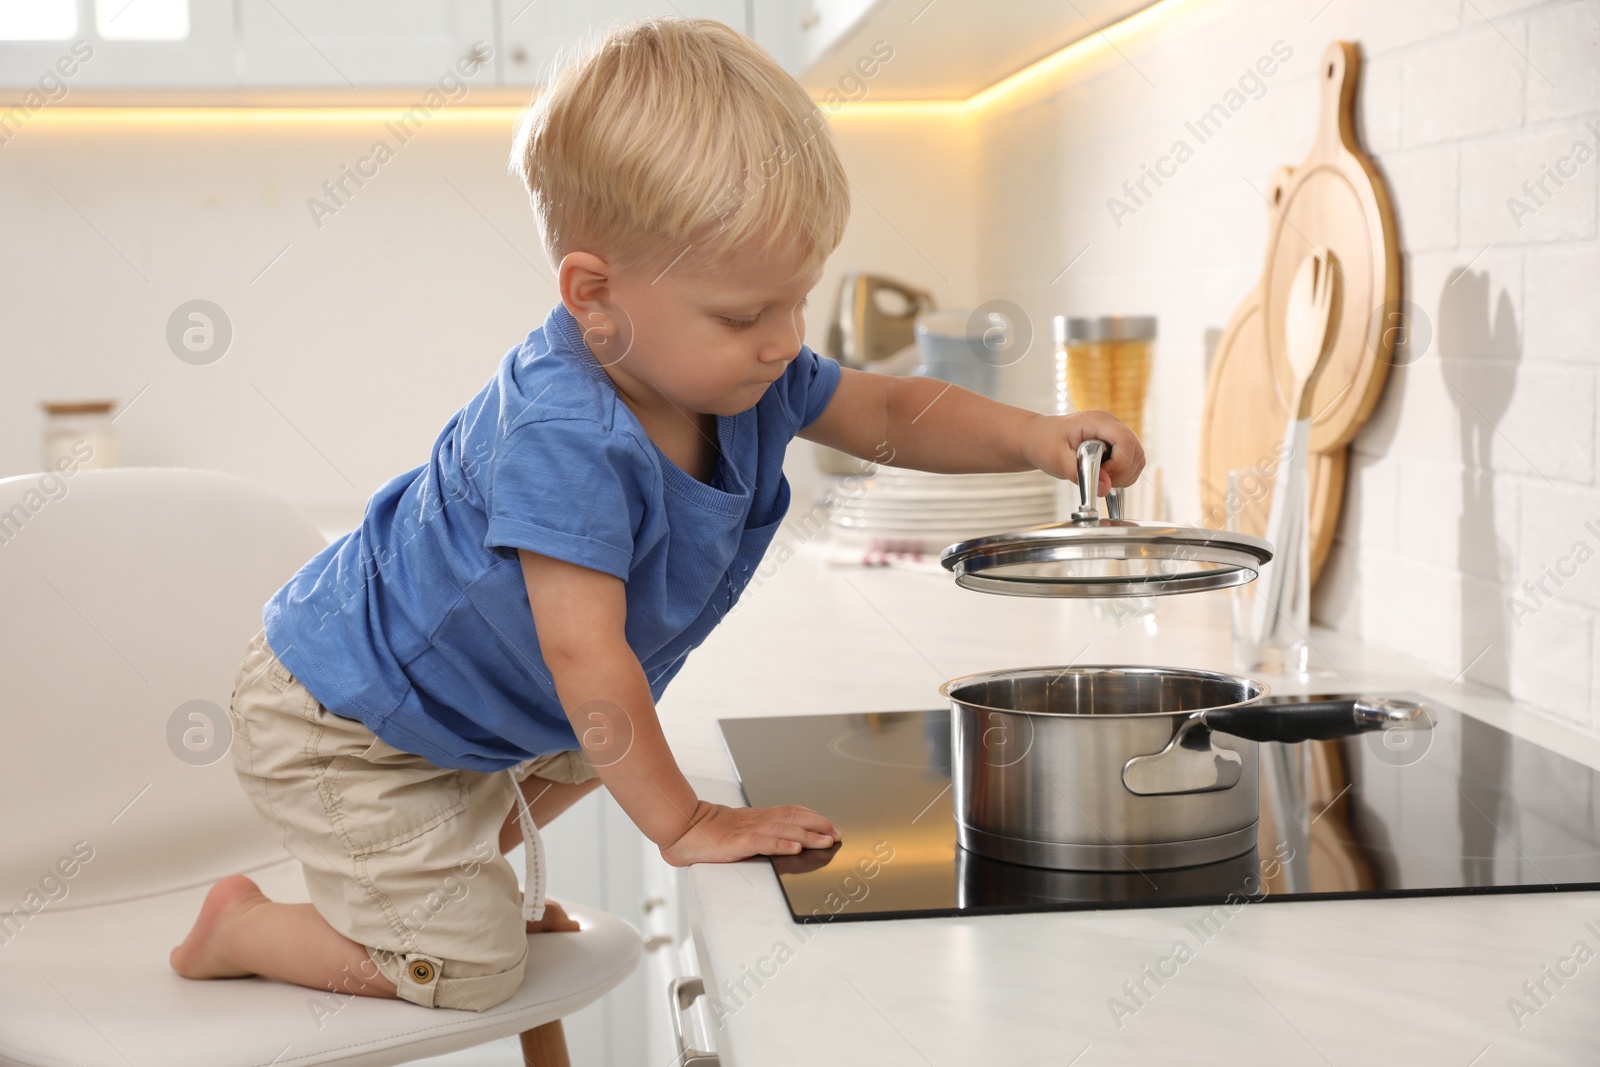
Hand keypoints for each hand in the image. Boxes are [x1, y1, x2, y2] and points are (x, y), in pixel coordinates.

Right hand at [659, 801, 840, 866]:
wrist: (682, 827)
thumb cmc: (704, 831)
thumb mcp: (735, 829)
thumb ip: (752, 832)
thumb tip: (770, 839)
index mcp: (756, 817)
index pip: (790, 811)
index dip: (812, 816)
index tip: (829, 824)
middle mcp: (757, 820)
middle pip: (794, 818)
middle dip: (819, 825)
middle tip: (838, 833)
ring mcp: (749, 830)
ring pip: (786, 829)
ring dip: (809, 835)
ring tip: (827, 840)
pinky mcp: (740, 842)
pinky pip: (765, 842)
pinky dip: (783, 844)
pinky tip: (797, 847)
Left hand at [1021, 411, 1144, 494]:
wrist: (1038, 438)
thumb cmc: (1044, 443)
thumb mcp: (1057, 460)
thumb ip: (1080, 473)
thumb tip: (1105, 488)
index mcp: (1098, 421)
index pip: (1126, 441)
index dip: (1119, 465)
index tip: (1100, 476)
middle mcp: (1112, 425)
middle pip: (1136, 453)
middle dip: (1121, 474)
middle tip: (1097, 480)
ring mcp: (1116, 435)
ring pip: (1137, 461)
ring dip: (1122, 477)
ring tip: (1097, 478)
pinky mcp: (1116, 446)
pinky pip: (1130, 465)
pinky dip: (1121, 476)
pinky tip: (1101, 477)